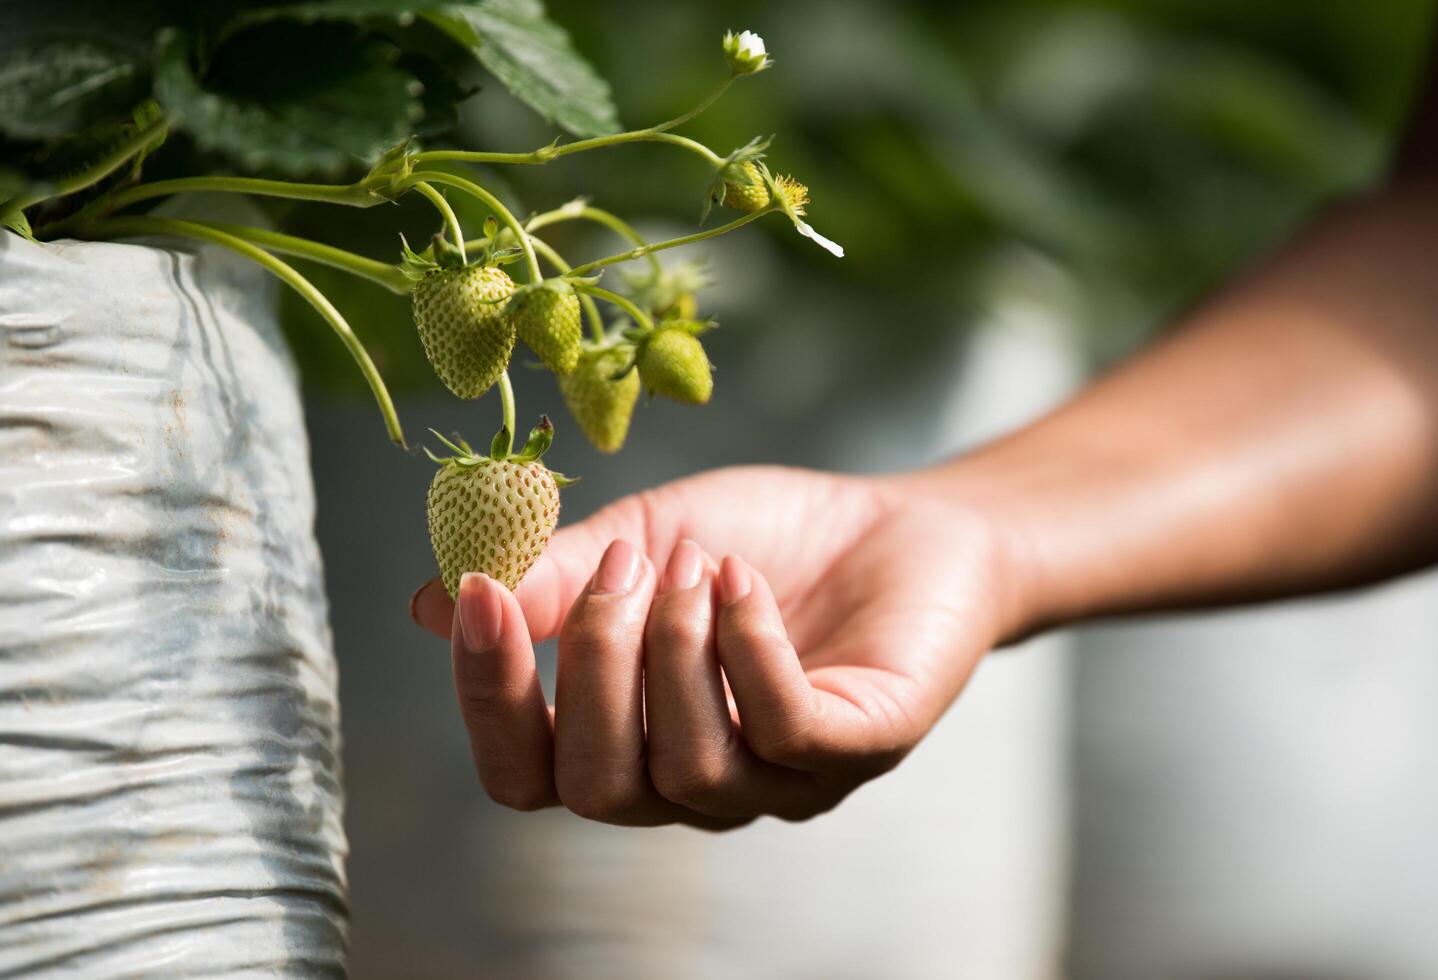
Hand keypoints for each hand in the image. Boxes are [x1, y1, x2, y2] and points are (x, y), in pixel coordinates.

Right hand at [410, 465, 1013, 827]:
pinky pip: (783, 731)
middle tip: (624, 565)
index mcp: (629, 740)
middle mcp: (695, 785)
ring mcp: (781, 781)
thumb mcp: (647, 538)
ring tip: (703, 565)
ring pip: (690, 770)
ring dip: (677, 650)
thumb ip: (556, 575)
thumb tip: (435, 602)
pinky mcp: (860, 748)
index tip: (477, 595)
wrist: (902, 522)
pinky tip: (743, 581)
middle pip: (597, 789)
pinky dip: (749, 648)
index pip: (525, 775)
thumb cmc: (768, 540)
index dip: (491, 700)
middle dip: (594, 666)